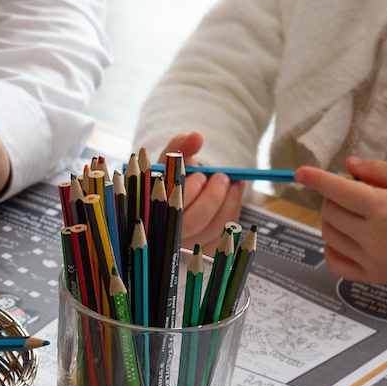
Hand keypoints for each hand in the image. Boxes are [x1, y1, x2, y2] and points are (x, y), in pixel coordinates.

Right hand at [159, 132, 245, 248]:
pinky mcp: (203, 250)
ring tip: (235, 183)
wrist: (173, 196)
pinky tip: (234, 196)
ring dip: (229, 204)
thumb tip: (196, 136)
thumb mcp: (170, 161)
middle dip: (213, 199)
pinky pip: (224, 235)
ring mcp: (186, 245)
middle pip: (193, 224)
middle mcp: (165, 233)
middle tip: (223, 178)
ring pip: (212, 230)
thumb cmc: (169, 178)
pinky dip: (233, 213)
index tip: (202, 176)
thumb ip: (180, 146)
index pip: (171, 209)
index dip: (190, 194)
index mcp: (151, 211)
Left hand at [295, 157, 386, 285]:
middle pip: (330, 211)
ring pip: (329, 234)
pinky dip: (333, 247)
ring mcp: (372, 259)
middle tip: (355, 193)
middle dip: (334, 196)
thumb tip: (348, 166)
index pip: (338, 191)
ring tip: (356, 213)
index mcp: (385, 209)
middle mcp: (374, 236)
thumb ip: (379, 171)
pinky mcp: (373, 276)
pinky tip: (346, 237)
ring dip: (333, 219)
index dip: (316, 179)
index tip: (300, 172)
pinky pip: (335, 262)